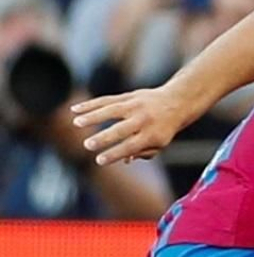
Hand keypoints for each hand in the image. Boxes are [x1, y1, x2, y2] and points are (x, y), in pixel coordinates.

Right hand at [72, 85, 193, 164]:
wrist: (176, 102)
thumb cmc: (163, 129)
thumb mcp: (159, 144)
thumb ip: (143, 153)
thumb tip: (125, 160)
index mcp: (152, 135)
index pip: (131, 146)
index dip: (115, 154)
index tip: (99, 160)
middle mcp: (144, 120)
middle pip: (121, 130)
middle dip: (104, 138)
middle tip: (87, 145)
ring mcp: (136, 106)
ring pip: (112, 110)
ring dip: (93, 116)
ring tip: (76, 123)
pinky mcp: (128, 96)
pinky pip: (107, 100)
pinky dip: (90, 104)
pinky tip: (75, 109)